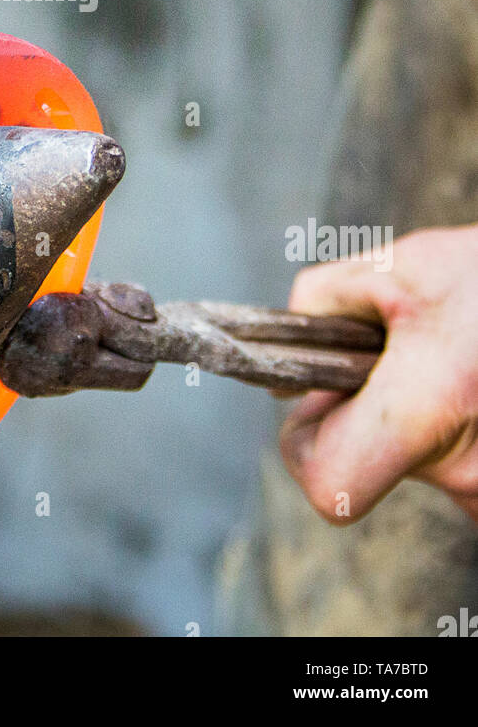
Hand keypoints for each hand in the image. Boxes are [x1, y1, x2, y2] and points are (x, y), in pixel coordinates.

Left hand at [280, 224, 477, 524]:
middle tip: (408, 356)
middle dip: (372, 412)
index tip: (330, 390)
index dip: (309, 438)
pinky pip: (460, 469)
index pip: (330, 483)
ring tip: (454, 363)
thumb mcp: (398, 265)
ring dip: (419, 420)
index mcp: (429, 409)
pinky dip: (458, 430)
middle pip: (372, 465)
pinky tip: (474, 385)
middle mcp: (470, 474)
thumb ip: (324, 304)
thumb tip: (290, 367)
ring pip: (418, 467)